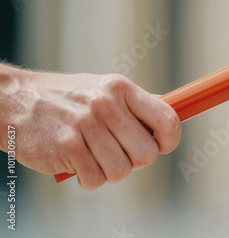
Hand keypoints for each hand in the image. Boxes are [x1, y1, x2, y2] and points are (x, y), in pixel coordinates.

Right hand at [2, 70, 180, 189]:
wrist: (17, 101)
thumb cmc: (69, 98)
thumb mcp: (105, 89)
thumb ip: (137, 105)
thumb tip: (172, 119)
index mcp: (121, 89)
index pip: (167, 120)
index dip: (170, 140)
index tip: (160, 146)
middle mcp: (105, 104)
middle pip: (147, 153)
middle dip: (135, 161)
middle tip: (118, 153)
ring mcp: (85, 125)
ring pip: (122, 171)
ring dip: (110, 172)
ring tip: (95, 157)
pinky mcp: (66, 146)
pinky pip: (95, 179)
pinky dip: (89, 178)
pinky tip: (78, 163)